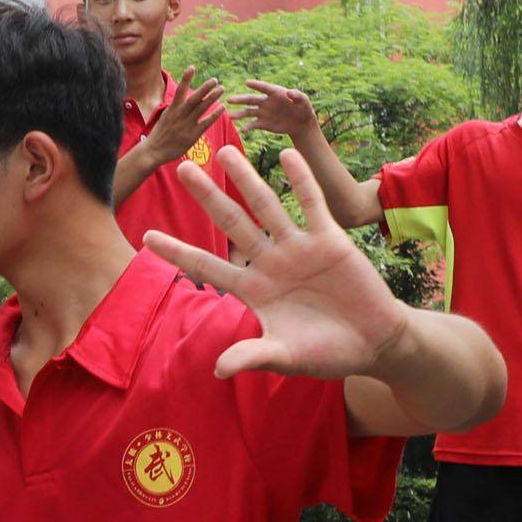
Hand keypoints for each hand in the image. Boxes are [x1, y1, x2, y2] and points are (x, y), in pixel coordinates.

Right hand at [141, 76, 226, 158]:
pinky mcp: (192, 135)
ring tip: (221, 89)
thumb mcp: (164, 117)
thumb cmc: (159, 135)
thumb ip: (174, 109)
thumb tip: (181, 100)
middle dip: (205, 88)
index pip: (180, 91)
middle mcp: (179, 115)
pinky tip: (222, 107)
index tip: (192, 67)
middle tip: (215, 80)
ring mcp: (186, 125)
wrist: (153, 151)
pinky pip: (206, 122)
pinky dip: (214, 114)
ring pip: (201, 108)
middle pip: (194, 98)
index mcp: (171, 109)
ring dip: (212, 97)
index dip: (186, 79)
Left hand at [143, 147, 408, 380]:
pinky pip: (311, 204)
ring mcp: (298, 248)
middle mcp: (270, 264)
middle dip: (207, 196)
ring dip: (246, 179)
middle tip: (182, 166)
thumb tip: (218, 370)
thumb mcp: (287, 357)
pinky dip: (299, 180)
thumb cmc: (329, 353)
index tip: (147, 237)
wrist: (374, 343)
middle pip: (231, 223)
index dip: (178, 251)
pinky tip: (284, 156)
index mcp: (254, 291)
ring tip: (224, 151)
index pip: (207, 266)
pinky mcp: (329, 240)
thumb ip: (253, 356)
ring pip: (266, 206)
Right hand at [231, 80, 318, 138]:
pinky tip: (242, 130)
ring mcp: (263, 112)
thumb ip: (297, 95)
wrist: (301, 123)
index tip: (246, 82)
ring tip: (230, 115)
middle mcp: (266, 101)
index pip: (264, 87)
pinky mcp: (263, 123)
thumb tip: (289, 92)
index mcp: (275, 92)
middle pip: (251, 99)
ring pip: (248, 112)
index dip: (256, 85)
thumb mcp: (304, 101)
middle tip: (229, 99)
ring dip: (239, 114)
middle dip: (240, 99)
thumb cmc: (303, 108)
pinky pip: (253, 125)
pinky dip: (248, 127)